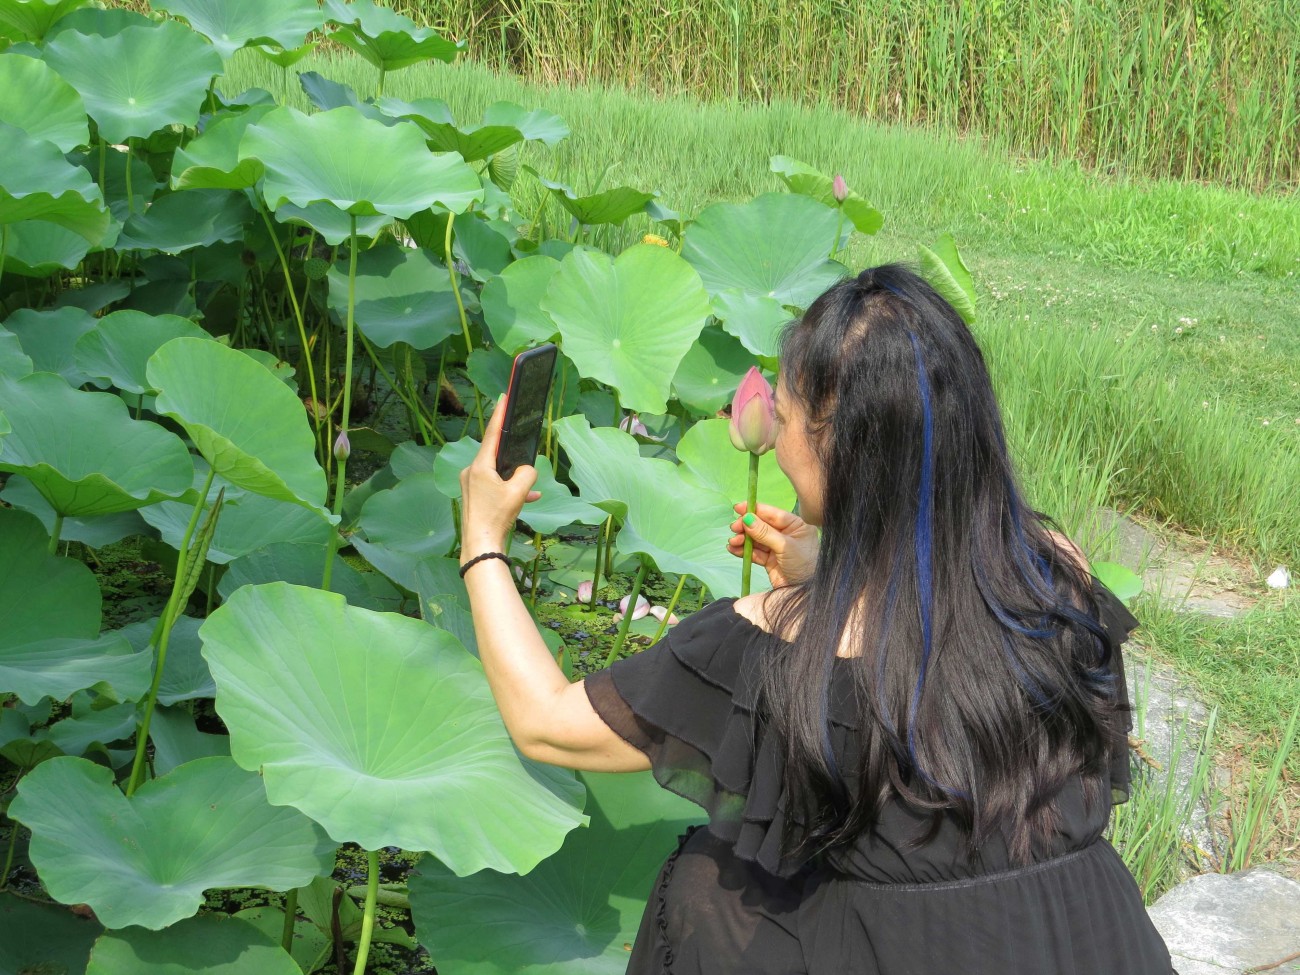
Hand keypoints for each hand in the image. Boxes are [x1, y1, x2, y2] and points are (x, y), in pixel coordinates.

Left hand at [459, 396, 541, 561]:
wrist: (480, 546)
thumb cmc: (496, 517)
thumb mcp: (518, 492)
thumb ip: (527, 474)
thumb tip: (527, 471)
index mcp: (479, 466)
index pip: (493, 434)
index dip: (500, 414)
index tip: (504, 397)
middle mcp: (471, 472)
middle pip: (496, 456)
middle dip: (513, 457)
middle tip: (523, 448)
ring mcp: (471, 485)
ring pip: (498, 474)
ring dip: (513, 480)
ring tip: (528, 489)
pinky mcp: (475, 498)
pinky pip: (495, 487)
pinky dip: (509, 491)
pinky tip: (527, 499)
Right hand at [727, 502, 818, 587]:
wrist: (806, 593)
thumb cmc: (803, 565)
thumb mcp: (785, 546)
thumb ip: (765, 532)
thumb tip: (746, 518)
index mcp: (796, 526)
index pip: (772, 514)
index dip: (755, 510)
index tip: (738, 508)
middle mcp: (786, 534)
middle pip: (762, 526)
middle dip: (746, 527)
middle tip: (734, 528)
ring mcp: (777, 548)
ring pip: (756, 539)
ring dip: (742, 540)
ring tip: (732, 542)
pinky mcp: (770, 561)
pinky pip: (754, 553)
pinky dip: (743, 551)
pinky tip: (733, 549)